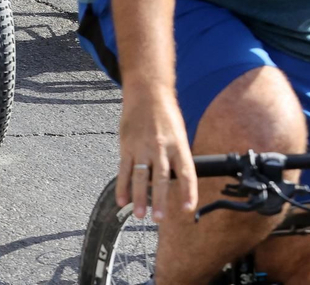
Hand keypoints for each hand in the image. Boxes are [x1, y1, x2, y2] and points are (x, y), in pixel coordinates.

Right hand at [118, 87, 194, 221]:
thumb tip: (171, 181)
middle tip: (159, 218)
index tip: (187, 208)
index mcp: (179, 145)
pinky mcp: (126, 144)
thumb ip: (175, 157)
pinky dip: (122, 185)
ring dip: (139, 197)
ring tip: (139, 214)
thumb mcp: (178, 134)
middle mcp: (161, 147)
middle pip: (161, 178)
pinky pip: (123, 169)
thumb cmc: (165, 114)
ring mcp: (141, 146)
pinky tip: (121, 199)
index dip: (188, 192)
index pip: (186, 173)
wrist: (147, 92)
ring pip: (140, 176)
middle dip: (160, 200)